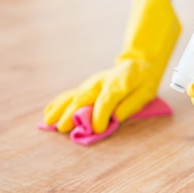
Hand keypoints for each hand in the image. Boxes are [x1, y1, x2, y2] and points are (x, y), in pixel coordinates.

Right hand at [43, 0, 180, 133]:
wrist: (137, 63)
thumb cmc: (143, 81)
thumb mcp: (146, 92)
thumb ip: (131, 104)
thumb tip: (116, 117)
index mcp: (118, 84)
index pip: (106, 100)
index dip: (100, 115)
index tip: (97, 130)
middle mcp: (100, 83)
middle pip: (83, 98)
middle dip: (72, 114)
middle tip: (63, 129)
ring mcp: (90, 84)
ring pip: (72, 96)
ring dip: (60, 109)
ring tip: (49, 122)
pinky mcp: (85, 86)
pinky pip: (69, 95)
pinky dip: (58, 104)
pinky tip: (47, 113)